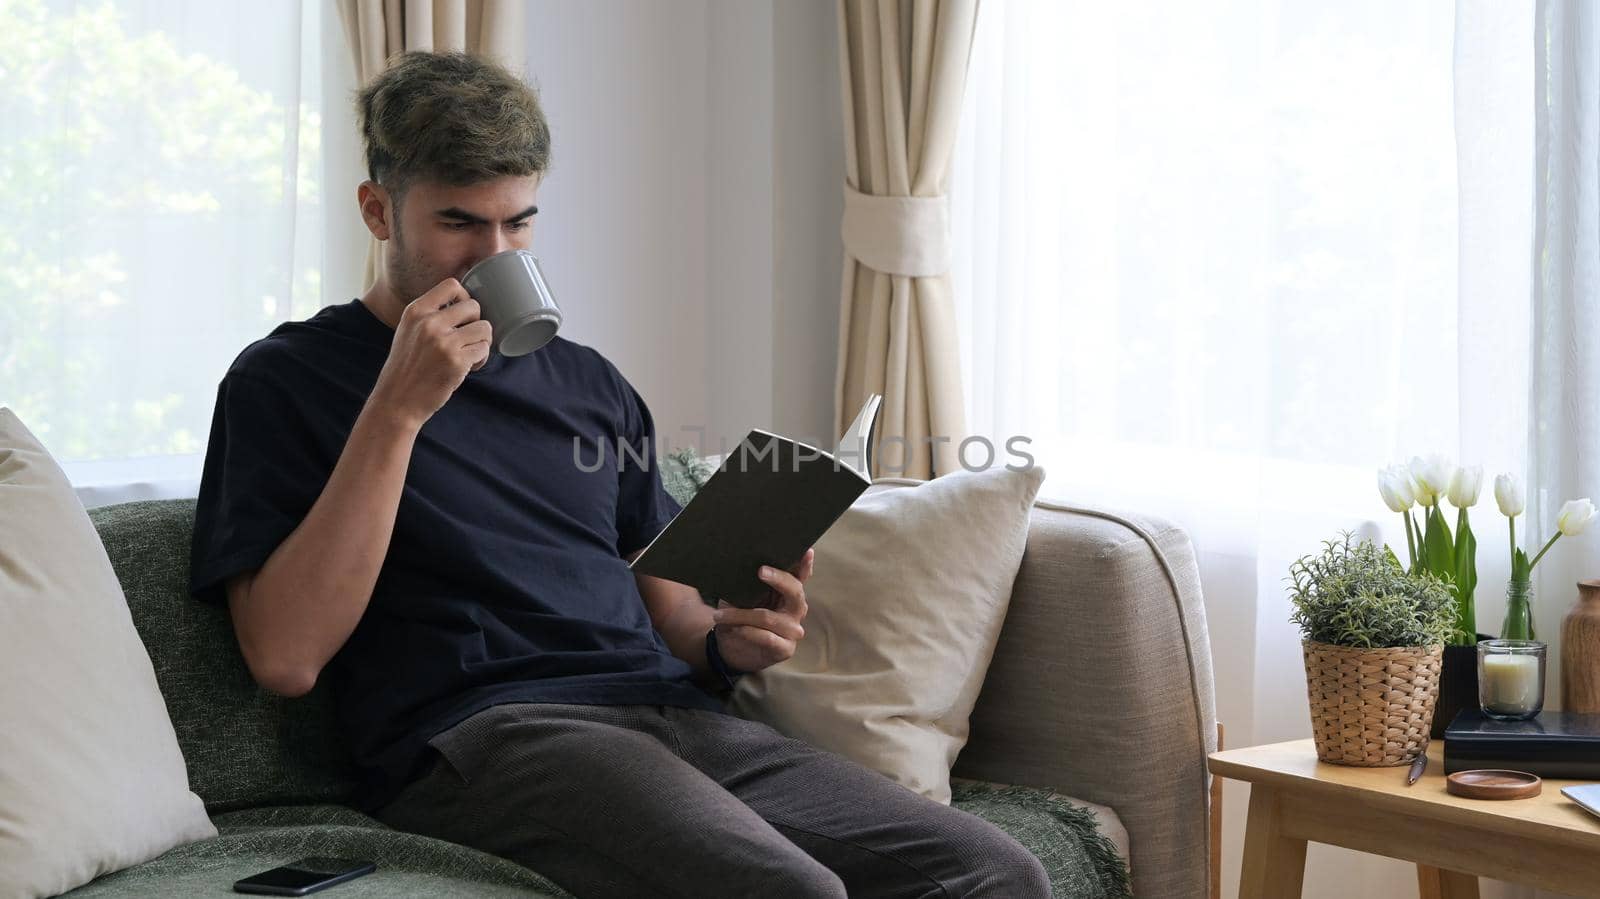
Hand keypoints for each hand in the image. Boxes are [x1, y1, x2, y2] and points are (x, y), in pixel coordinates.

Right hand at [369, 279, 492, 428]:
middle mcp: (429, 322)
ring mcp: (443, 342)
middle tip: (467, 339)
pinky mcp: (456, 361)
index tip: (462, 314)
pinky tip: (468, 367)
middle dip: (476, 323)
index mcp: (416, 311)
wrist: (396, 402)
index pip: (452, 285)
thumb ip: (429, 316)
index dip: (465, 297)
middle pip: (474, 306)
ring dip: (482, 342)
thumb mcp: (408, 331)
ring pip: (484, 328)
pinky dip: (481, 359)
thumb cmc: (405, 369)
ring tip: (469, 354)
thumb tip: (464, 303)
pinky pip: (484, 350)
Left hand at [711, 548, 814, 672]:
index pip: (801, 575)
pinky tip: (735, 629)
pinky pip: (767, 638)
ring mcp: (793, 630)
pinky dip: (748, 632)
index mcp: (789, 592)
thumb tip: (740, 561)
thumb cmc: (740, 617)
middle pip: (795, 591)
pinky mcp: (785, 649)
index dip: (805, 564)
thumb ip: (748, 582)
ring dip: (741, 615)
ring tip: (719, 615)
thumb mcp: (742, 597)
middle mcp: (796, 609)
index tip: (806, 551)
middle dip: (778, 579)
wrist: (732, 649)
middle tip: (760, 571)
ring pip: (768, 617)